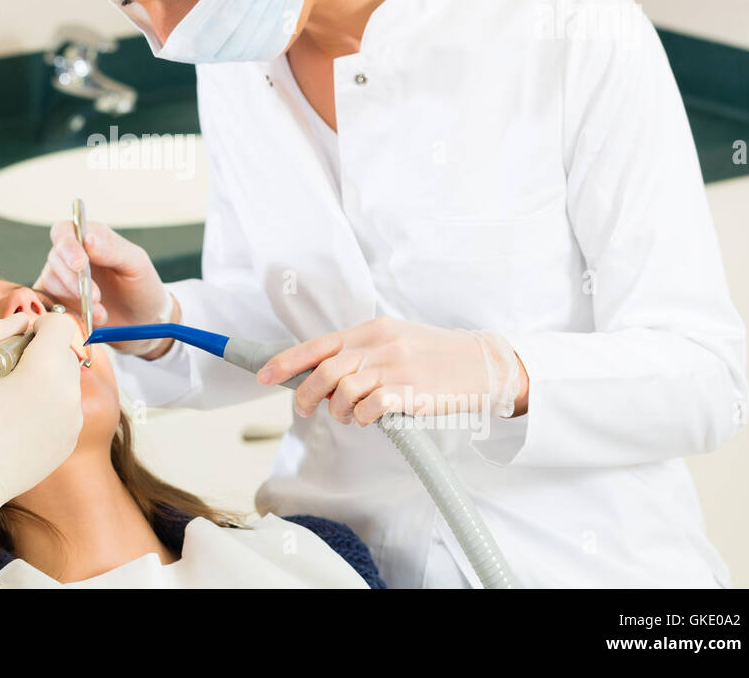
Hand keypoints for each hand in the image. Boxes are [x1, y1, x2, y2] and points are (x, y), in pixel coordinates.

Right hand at [0, 311, 82, 539]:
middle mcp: (68, 392)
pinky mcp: (71, 439)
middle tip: (11, 373)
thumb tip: (25, 322)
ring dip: (47, 380)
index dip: (40, 327)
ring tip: (14, 400)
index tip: (21, 341)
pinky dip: (50, 407)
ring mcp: (74, 419)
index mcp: (47, 367)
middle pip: (66, 352)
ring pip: (67, 381)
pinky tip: (20, 422)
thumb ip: (3, 326)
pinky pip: (66, 409)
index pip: (61, 324)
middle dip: (43, 354)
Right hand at [34, 219, 177, 355]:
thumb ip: (113, 249)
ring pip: (52, 282)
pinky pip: (48, 305)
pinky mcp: (59, 303)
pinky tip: (86, 320)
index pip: (64, 232)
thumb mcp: (136, 264)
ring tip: (101, 313)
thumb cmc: (142, 287)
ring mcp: (62, 280)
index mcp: (90, 238)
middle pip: (54, 258)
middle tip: (95, 297)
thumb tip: (88, 238)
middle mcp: (71, 256)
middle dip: (73, 279)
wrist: (143, 323)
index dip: (68, 246)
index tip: (81, 264)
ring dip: (75, 299)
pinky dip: (66, 313)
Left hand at [257, 317, 525, 425]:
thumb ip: (360, 351)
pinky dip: (361, 417)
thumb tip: (320, 370)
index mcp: (372, 329)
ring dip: (337, 410)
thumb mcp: (396, 340)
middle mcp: (381, 345)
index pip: (319, 344)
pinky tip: (368, 419)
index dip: (287, 362)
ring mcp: (397, 368)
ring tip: (346, 416)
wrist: (484, 364)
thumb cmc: (435, 356)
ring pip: (344, 390)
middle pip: (326, 370)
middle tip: (303, 409)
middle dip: (306, 394)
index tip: (264, 377)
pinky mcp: (413, 392)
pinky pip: (370, 408)